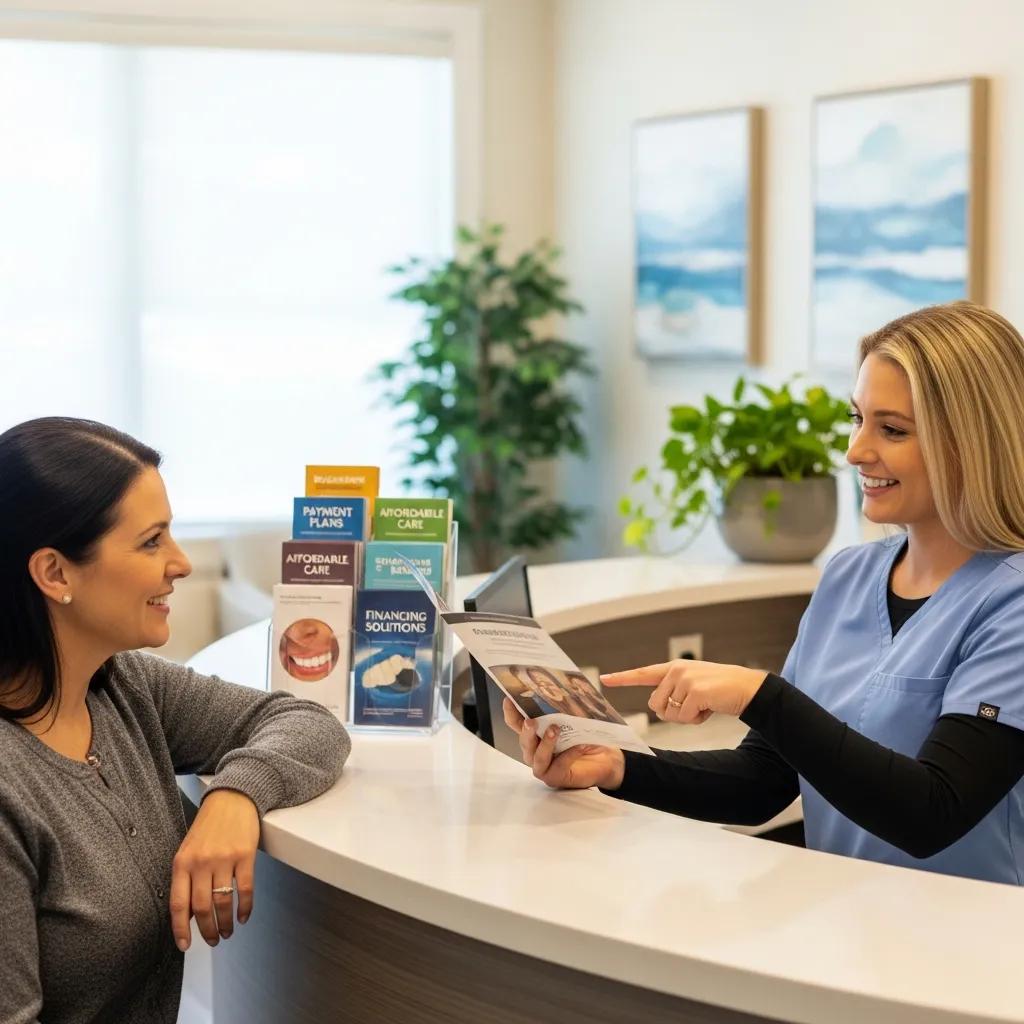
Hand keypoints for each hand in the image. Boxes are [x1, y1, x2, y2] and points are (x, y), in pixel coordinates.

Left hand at [170, 789, 259, 950]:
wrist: (232, 799)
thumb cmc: (208, 827)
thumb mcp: (188, 850)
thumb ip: (186, 879)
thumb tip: (189, 914)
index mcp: (182, 863)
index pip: (179, 904)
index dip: (181, 929)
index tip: (185, 946)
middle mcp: (201, 862)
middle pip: (202, 908)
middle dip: (208, 931)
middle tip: (214, 940)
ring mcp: (224, 858)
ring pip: (223, 902)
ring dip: (226, 923)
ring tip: (228, 931)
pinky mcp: (245, 855)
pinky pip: (245, 889)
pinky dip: (245, 907)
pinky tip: (244, 916)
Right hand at [502, 698, 624, 790]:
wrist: (605, 759)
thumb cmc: (586, 737)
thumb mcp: (574, 721)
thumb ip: (563, 711)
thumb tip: (561, 691)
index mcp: (535, 735)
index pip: (516, 724)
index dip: (511, 713)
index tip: (509, 699)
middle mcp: (534, 752)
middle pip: (524, 742)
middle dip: (526, 731)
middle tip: (531, 721)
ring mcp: (544, 767)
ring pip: (537, 757)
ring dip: (545, 744)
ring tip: (554, 730)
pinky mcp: (556, 778)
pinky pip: (558, 766)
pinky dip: (569, 754)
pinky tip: (580, 745)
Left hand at [601, 660, 766, 723]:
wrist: (747, 688)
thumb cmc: (719, 691)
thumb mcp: (693, 688)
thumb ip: (673, 693)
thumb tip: (658, 708)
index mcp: (673, 668)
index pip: (642, 673)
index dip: (622, 677)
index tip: (604, 679)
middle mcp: (676, 670)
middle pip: (655, 705)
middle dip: (672, 713)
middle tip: (694, 707)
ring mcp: (685, 678)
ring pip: (669, 713)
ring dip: (686, 717)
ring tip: (704, 705)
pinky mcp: (695, 690)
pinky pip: (683, 717)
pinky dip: (696, 720)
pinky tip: (709, 709)